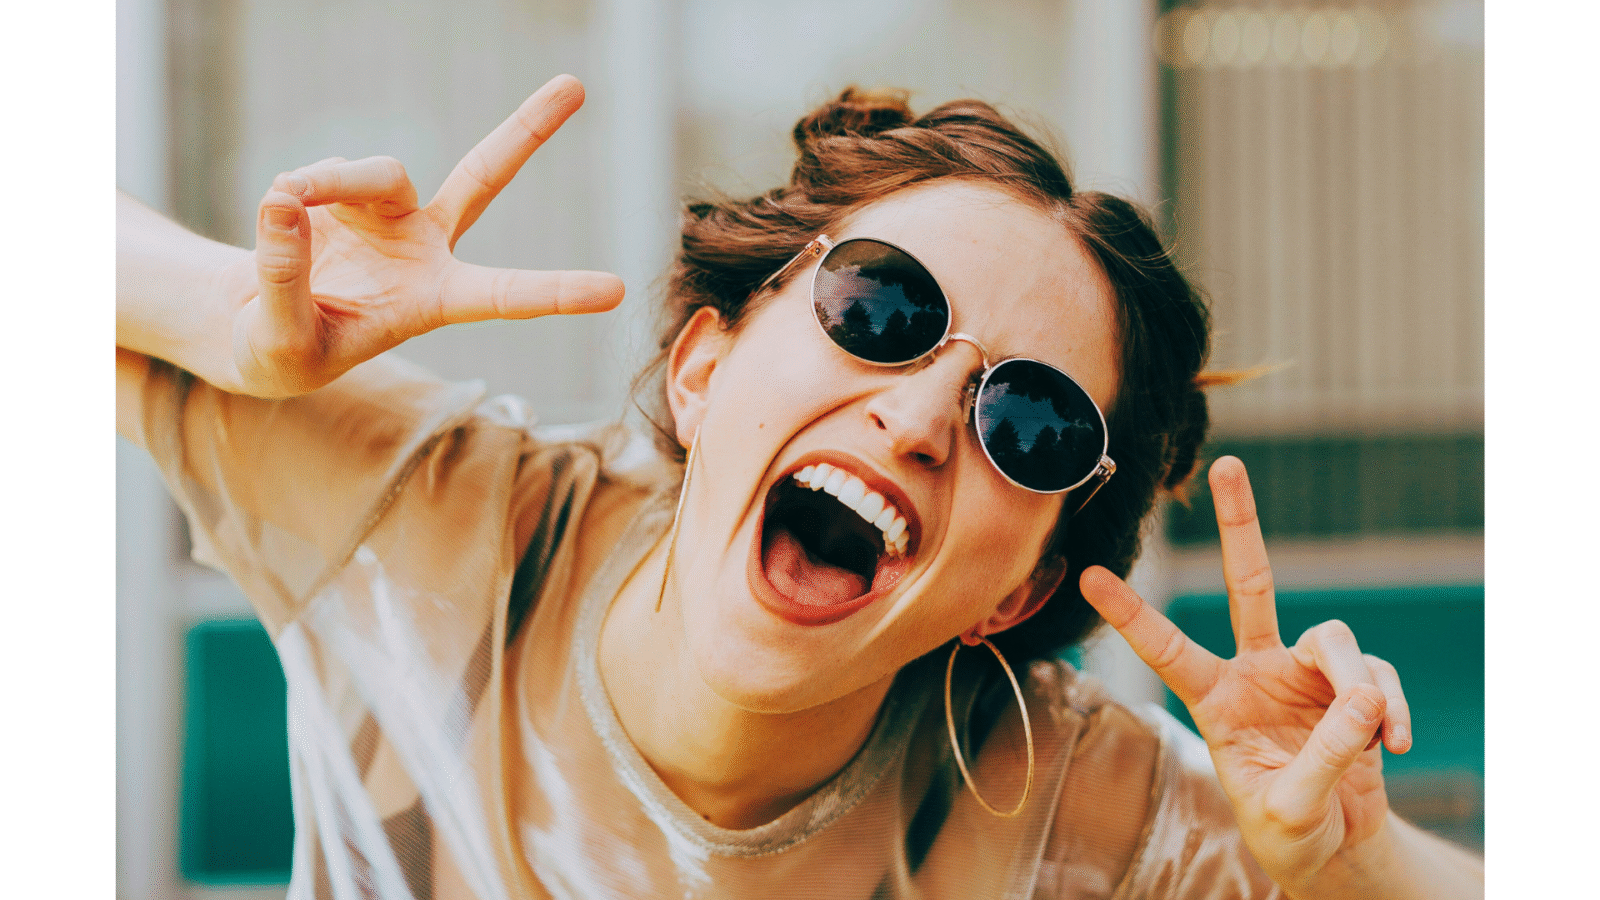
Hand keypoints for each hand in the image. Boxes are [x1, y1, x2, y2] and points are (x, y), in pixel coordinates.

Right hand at [225, 74, 623, 396]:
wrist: (260, 326)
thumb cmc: (285, 352)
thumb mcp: (281, 341)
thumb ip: (284, 279)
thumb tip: (284, 202)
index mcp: (435, 300)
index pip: (505, 295)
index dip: (557, 292)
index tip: (615, 291)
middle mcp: (427, 247)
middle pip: (484, 176)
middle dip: (527, 129)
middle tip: (575, 84)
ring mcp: (391, 212)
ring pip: (378, 171)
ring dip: (331, 182)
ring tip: (288, 204)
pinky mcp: (350, 190)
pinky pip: (326, 171)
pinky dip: (298, 187)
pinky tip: (281, 213)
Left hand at [1080, 456, 1411, 895]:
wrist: (1336, 847)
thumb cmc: (1289, 829)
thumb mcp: (1290, 807)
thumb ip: (1323, 756)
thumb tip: (1365, 699)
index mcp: (1215, 699)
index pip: (1167, 649)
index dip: (1131, 615)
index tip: (1089, 576)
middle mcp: (1256, 671)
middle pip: (1250, 583)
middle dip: (1240, 523)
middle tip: (1229, 463)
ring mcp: (1306, 673)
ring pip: (1335, 639)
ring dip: (1359, 685)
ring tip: (1372, 736)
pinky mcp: (1355, 686)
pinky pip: (1378, 679)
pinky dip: (1390, 710)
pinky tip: (1393, 746)